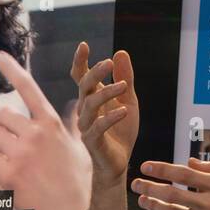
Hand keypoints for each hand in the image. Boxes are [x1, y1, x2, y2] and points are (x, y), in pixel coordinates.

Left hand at [0, 51, 90, 209]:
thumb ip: (72, 127)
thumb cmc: (80, 185)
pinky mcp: (9, 175)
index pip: (30, 89)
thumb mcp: (81, 150)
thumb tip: (74, 108)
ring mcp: (21, 155)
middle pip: (0, 113)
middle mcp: (35, 135)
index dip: (12, 69)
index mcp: (52, 126)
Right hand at [70, 43, 138, 186]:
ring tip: (123, 86)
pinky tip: (123, 111)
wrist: (118, 163)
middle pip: (84, 87)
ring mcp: (87, 126)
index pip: (81, 77)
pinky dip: (111, 117)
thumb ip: (125, 78)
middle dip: (95, 73)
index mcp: (92, 98)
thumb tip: (120, 53)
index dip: (80, 62)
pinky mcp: (93, 142)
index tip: (83, 45)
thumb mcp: (128, 100)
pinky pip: (98, 127)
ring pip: (90, 105)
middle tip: (108, 63)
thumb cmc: (121, 133)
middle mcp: (86, 110)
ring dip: (106, 93)